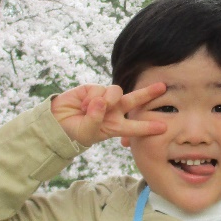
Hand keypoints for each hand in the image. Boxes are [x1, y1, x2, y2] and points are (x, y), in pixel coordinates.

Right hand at [51, 83, 167, 147]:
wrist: (57, 122)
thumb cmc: (74, 132)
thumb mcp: (87, 133)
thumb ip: (95, 119)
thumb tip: (102, 101)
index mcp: (115, 126)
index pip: (134, 127)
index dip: (148, 127)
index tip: (163, 127)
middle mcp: (114, 111)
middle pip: (134, 100)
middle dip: (148, 93)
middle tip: (162, 87)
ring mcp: (105, 99)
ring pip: (116, 92)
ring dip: (106, 100)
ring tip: (89, 109)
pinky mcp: (94, 89)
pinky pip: (100, 90)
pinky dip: (92, 98)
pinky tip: (83, 105)